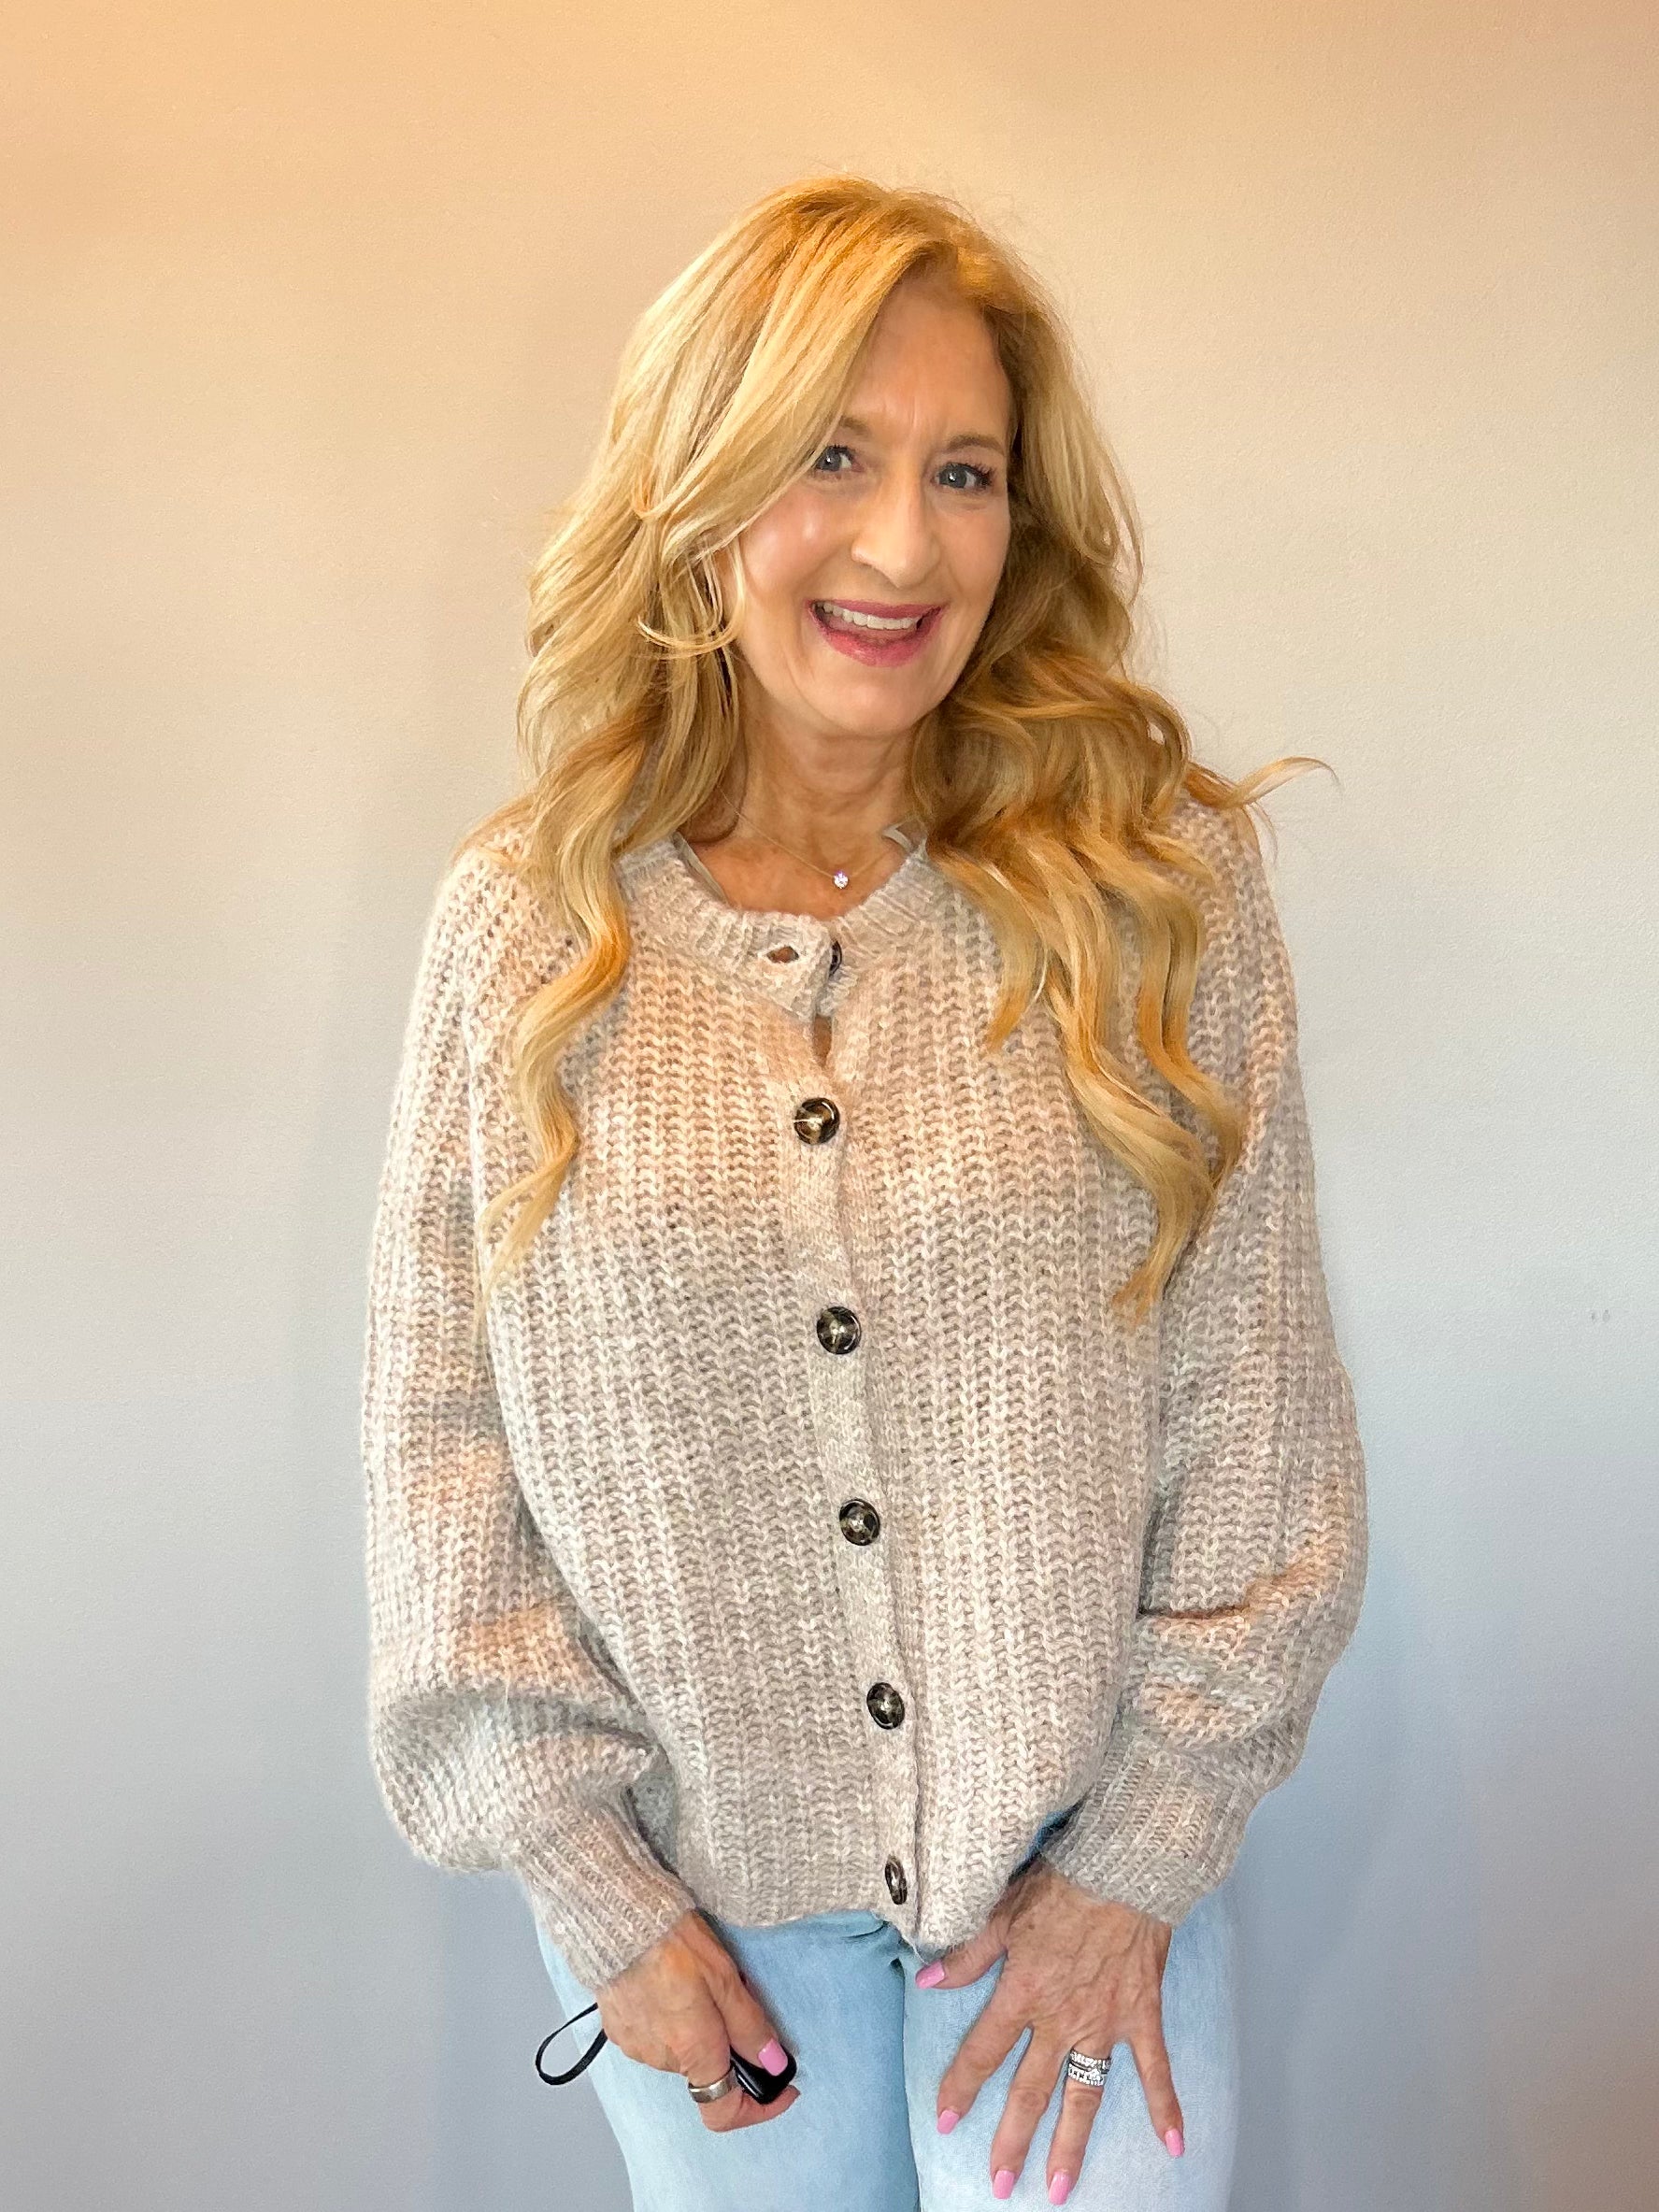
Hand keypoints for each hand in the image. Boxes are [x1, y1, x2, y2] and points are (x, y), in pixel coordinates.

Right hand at [595, 1908, 800, 2131]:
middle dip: (725, 2042)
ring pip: (681, 2050)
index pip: (724, 2111)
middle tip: (731, 1997)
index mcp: (694, 2052)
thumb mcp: (726, 1980)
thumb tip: (774, 2064)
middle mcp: (663, 2059)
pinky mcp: (618, 2028)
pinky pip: (654, 2036)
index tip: (779, 2087)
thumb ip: (751, 2028)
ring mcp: (637, 2046)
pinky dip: (668, 2020)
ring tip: (694, 1981)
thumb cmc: (673, 1944)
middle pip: (706, 2069)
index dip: (758, 2107)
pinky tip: (667, 1984)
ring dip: (695, 2028)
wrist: (618, 1920)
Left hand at [917, 1857, 1184, 2201]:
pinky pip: (1155, 2069)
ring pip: (1084, 2095)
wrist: (1124, 1864)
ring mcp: (1104, 2023)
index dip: (961, 2087)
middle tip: (998, 2186)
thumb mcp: (1002, 1911)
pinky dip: (1165, 2106)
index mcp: (1023, 1991)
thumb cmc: (1062, 1881)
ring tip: (1059, 2189)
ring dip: (1071, 2145)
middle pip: (1030, 2090)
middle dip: (1012, 2141)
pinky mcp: (1141, 2015)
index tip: (944, 2120)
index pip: (983, 2050)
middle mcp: (1061, 2018)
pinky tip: (1174, 2145)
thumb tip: (926, 1981)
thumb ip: (966, 1955)